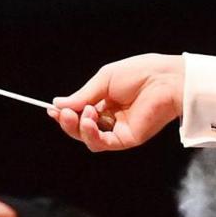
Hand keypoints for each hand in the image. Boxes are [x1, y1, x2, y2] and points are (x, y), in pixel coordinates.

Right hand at [54, 54, 182, 150]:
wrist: (164, 79)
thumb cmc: (139, 73)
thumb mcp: (103, 80)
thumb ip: (82, 96)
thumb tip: (58, 104)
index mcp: (106, 102)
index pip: (80, 113)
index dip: (65, 113)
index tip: (51, 108)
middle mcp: (112, 118)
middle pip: (82, 129)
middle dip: (68, 122)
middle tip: (61, 113)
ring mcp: (119, 130)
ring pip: (89, 139)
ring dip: (79, 128)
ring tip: (83, 113)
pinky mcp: (127, 139)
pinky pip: (103, 143)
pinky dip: (91, 134)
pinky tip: (88, 121)